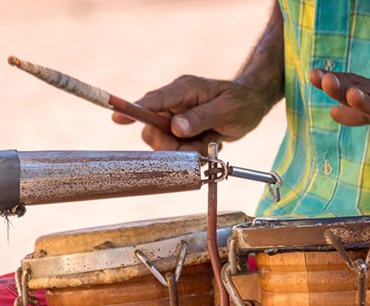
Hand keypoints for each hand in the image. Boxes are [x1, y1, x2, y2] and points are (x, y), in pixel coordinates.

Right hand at [112, 75, 275, 153]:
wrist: (251, 105)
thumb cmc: (241, 102)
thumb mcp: (227, 110)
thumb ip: (201, 118)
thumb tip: (176, 127)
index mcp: (183, 90)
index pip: (153, 101)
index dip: (134, 110)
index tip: (117, 118)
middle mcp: (175, 103)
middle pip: (152, 129)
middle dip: (169, 145)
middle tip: (193, 147)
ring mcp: (177, 117)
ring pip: (164, 144)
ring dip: (185, 150)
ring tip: (208, 141)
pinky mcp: (181, 131)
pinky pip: (177, 149)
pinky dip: (192, 152)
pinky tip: (208, 142)